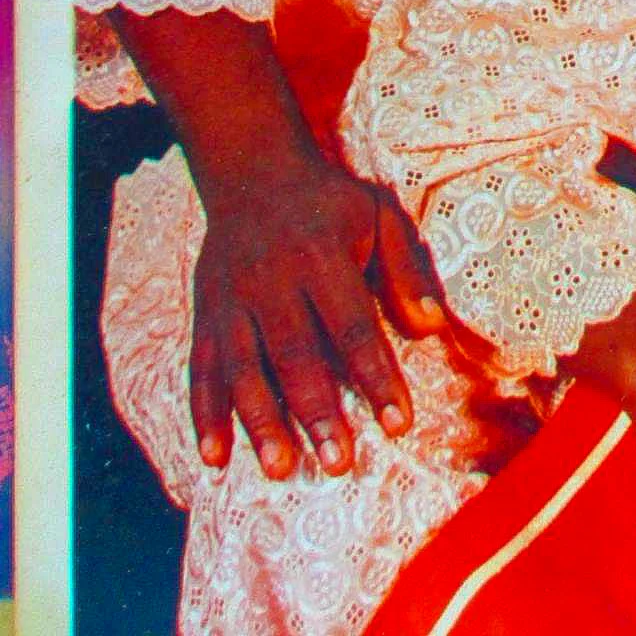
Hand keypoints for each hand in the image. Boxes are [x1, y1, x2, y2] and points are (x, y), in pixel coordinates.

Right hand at [191, 150, 446, 479]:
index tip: (398, 424)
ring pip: (242, 367)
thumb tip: (434, 326)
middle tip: (338, 463)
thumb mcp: (379, 215)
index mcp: (322, 254)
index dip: (376, 376)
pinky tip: (214, 456)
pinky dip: (204, 414)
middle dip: (316, 411)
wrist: (253, 169)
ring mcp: (231, 298)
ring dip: (260, 421)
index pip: (353, 325)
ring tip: (281, 468)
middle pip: (294, 353)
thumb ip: (407, 269)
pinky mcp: (204, 311)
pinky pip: (199, 368)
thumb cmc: (330, 202)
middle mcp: (272, 279)